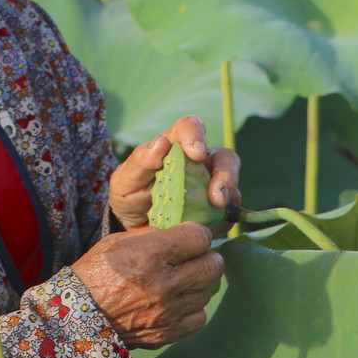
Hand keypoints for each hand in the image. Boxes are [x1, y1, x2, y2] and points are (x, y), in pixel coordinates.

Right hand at [70, 222, 223, 349]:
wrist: (77, 315)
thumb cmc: (96, 273)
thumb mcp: (118, 242)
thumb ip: (152, 236)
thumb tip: (179, 236)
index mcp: (149, 254)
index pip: (199, 237)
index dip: (199, 234)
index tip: (193, 237)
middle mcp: (163, 283)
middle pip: (212, 265)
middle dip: (208, 257)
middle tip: (198, 257)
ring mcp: (167, 311)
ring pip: (206, 291)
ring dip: (199, 283)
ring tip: (185, 280)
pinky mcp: (166, 333)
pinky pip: (199, 318)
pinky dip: (192, 308)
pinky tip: (180, 302)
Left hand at [108, 115, 240, 233]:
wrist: (133, 225)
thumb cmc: (129, 192)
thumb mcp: (126, 178)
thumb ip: (141, 161)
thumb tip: (161, 143)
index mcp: (175, 145)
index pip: (190, 128)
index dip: (196, 136)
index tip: (196, 154)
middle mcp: (200, 162)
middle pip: (225, 158)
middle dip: (226, 175)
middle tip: (217, 198)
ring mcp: (211, 185)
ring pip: (232, 186)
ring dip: (225, 201)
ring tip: (208, 218)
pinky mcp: (217, 209)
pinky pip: (229, 214)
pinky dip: (219, 222)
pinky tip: (202, 229)